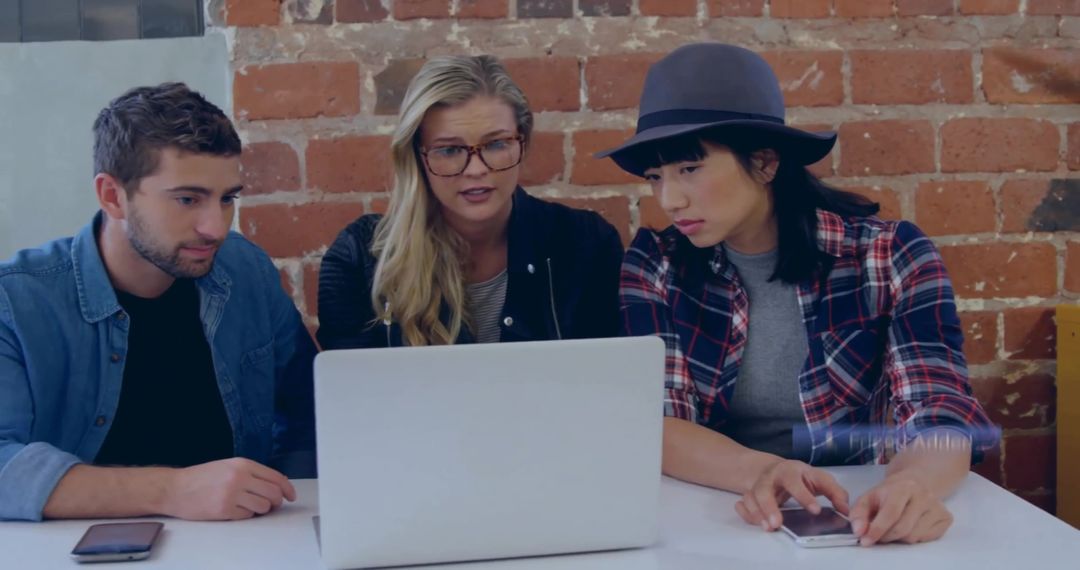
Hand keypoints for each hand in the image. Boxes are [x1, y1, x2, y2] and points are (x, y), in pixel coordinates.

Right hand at [161, 458, 296, 520]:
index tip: (291, 496)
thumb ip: (251, 473)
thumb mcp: (228, 466)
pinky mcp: (224, 510)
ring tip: (249, 506)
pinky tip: (235, 510)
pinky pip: (247, 516)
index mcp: (243, 464)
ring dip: (261, 510)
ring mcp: (232, 494)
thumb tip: (276, 485)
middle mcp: (240, 477)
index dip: (287, 489)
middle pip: (273, 493)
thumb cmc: (201, 477)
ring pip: (263, 507)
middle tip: (271, 505)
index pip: (276, 477)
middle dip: (276, 502)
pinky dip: (246, 515)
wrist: (175, 488)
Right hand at [735, 459, 849, 531]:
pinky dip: (745, 512)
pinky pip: (742, 503)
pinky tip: (754, 519)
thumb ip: (835, 493)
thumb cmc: (802, 478)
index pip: (795, 481)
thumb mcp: (820, 479)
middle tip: (777, 524)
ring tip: (768, 527)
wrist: (776, 470)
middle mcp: (771, 477)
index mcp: (790, 471)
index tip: (815, 511)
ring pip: (750, 497)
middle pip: (764, 489)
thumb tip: (845, 510)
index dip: (804, 496)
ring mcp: (758, 486)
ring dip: (756, 512)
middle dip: (769, 506)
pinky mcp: (750, 495)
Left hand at [849, 475, 952, 545]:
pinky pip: (926, 538)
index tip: (865, 540)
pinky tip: (910, 526)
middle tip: (879, 534)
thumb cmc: (889, 493)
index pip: (891, 513)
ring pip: (914, 536)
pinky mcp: (946, 517)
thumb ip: (859, 514)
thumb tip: (859, 531)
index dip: (877, 529)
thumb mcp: (869, 497)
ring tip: (894, 527)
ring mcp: (938, 506)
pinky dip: (914, 538)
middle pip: (902, 529)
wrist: (915, 481)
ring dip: (899, 538)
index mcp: (903, 487)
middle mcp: (924, 495)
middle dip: (886, 536)